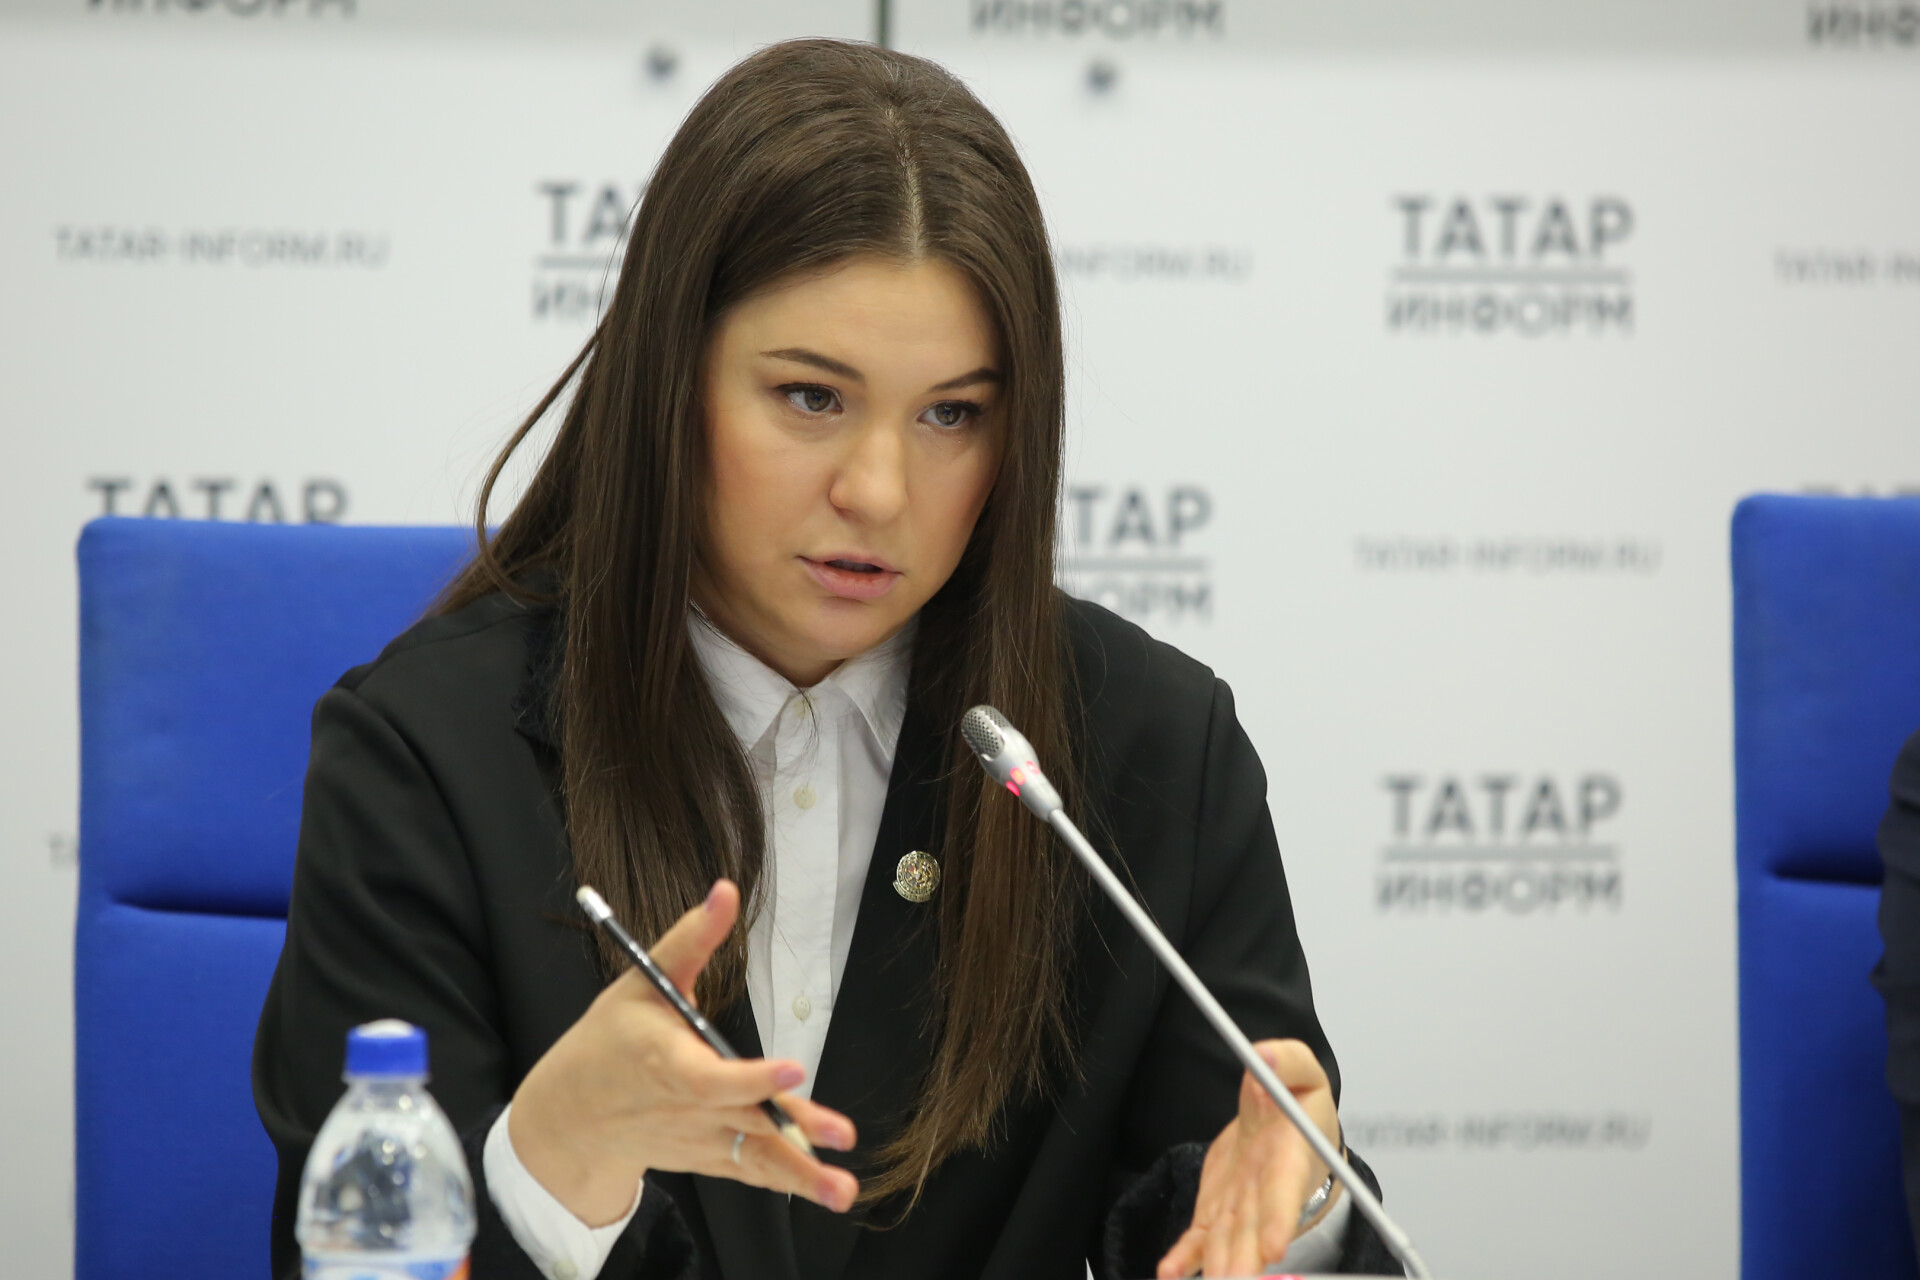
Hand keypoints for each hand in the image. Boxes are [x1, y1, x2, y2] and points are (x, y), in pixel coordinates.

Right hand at [508, 879, 860, 1224]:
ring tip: (843, 1191)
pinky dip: (785, 1182)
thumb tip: (724, 891)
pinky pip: (750, 1171)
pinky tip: (824, 1191)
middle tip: (843, 1136)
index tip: (791, 1070)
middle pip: (747, 1122)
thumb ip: (691, 940)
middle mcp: (687, 1109)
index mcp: (667, 1064)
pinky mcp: (708, 1157)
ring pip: (754, 1158)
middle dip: (796, 1132)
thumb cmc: (608, 1041)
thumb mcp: (641, 982)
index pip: (711, 1078)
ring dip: (802, 1176)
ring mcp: (700, 1139)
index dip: (751, 1079)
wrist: (571, 1116)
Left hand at [1157, 1039, 1340, 1277]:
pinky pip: (1200, 1237)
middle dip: (1243, 1261)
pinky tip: (1171, 1274)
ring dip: (1218, 1267)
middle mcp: (1265, 1191)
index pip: (1285, 1193)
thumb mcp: (1301, 1069)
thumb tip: (1262, 1056)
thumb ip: (1285, 1060)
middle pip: (1253, 1231)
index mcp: (1290, 1158)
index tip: (1272, 1247)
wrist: (1284, 1124)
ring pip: (1226, 1241)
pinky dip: (1186, 1258)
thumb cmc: (1298, 1103)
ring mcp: (1240, 1205)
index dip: (1278, 1221)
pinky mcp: (1218, 1209)